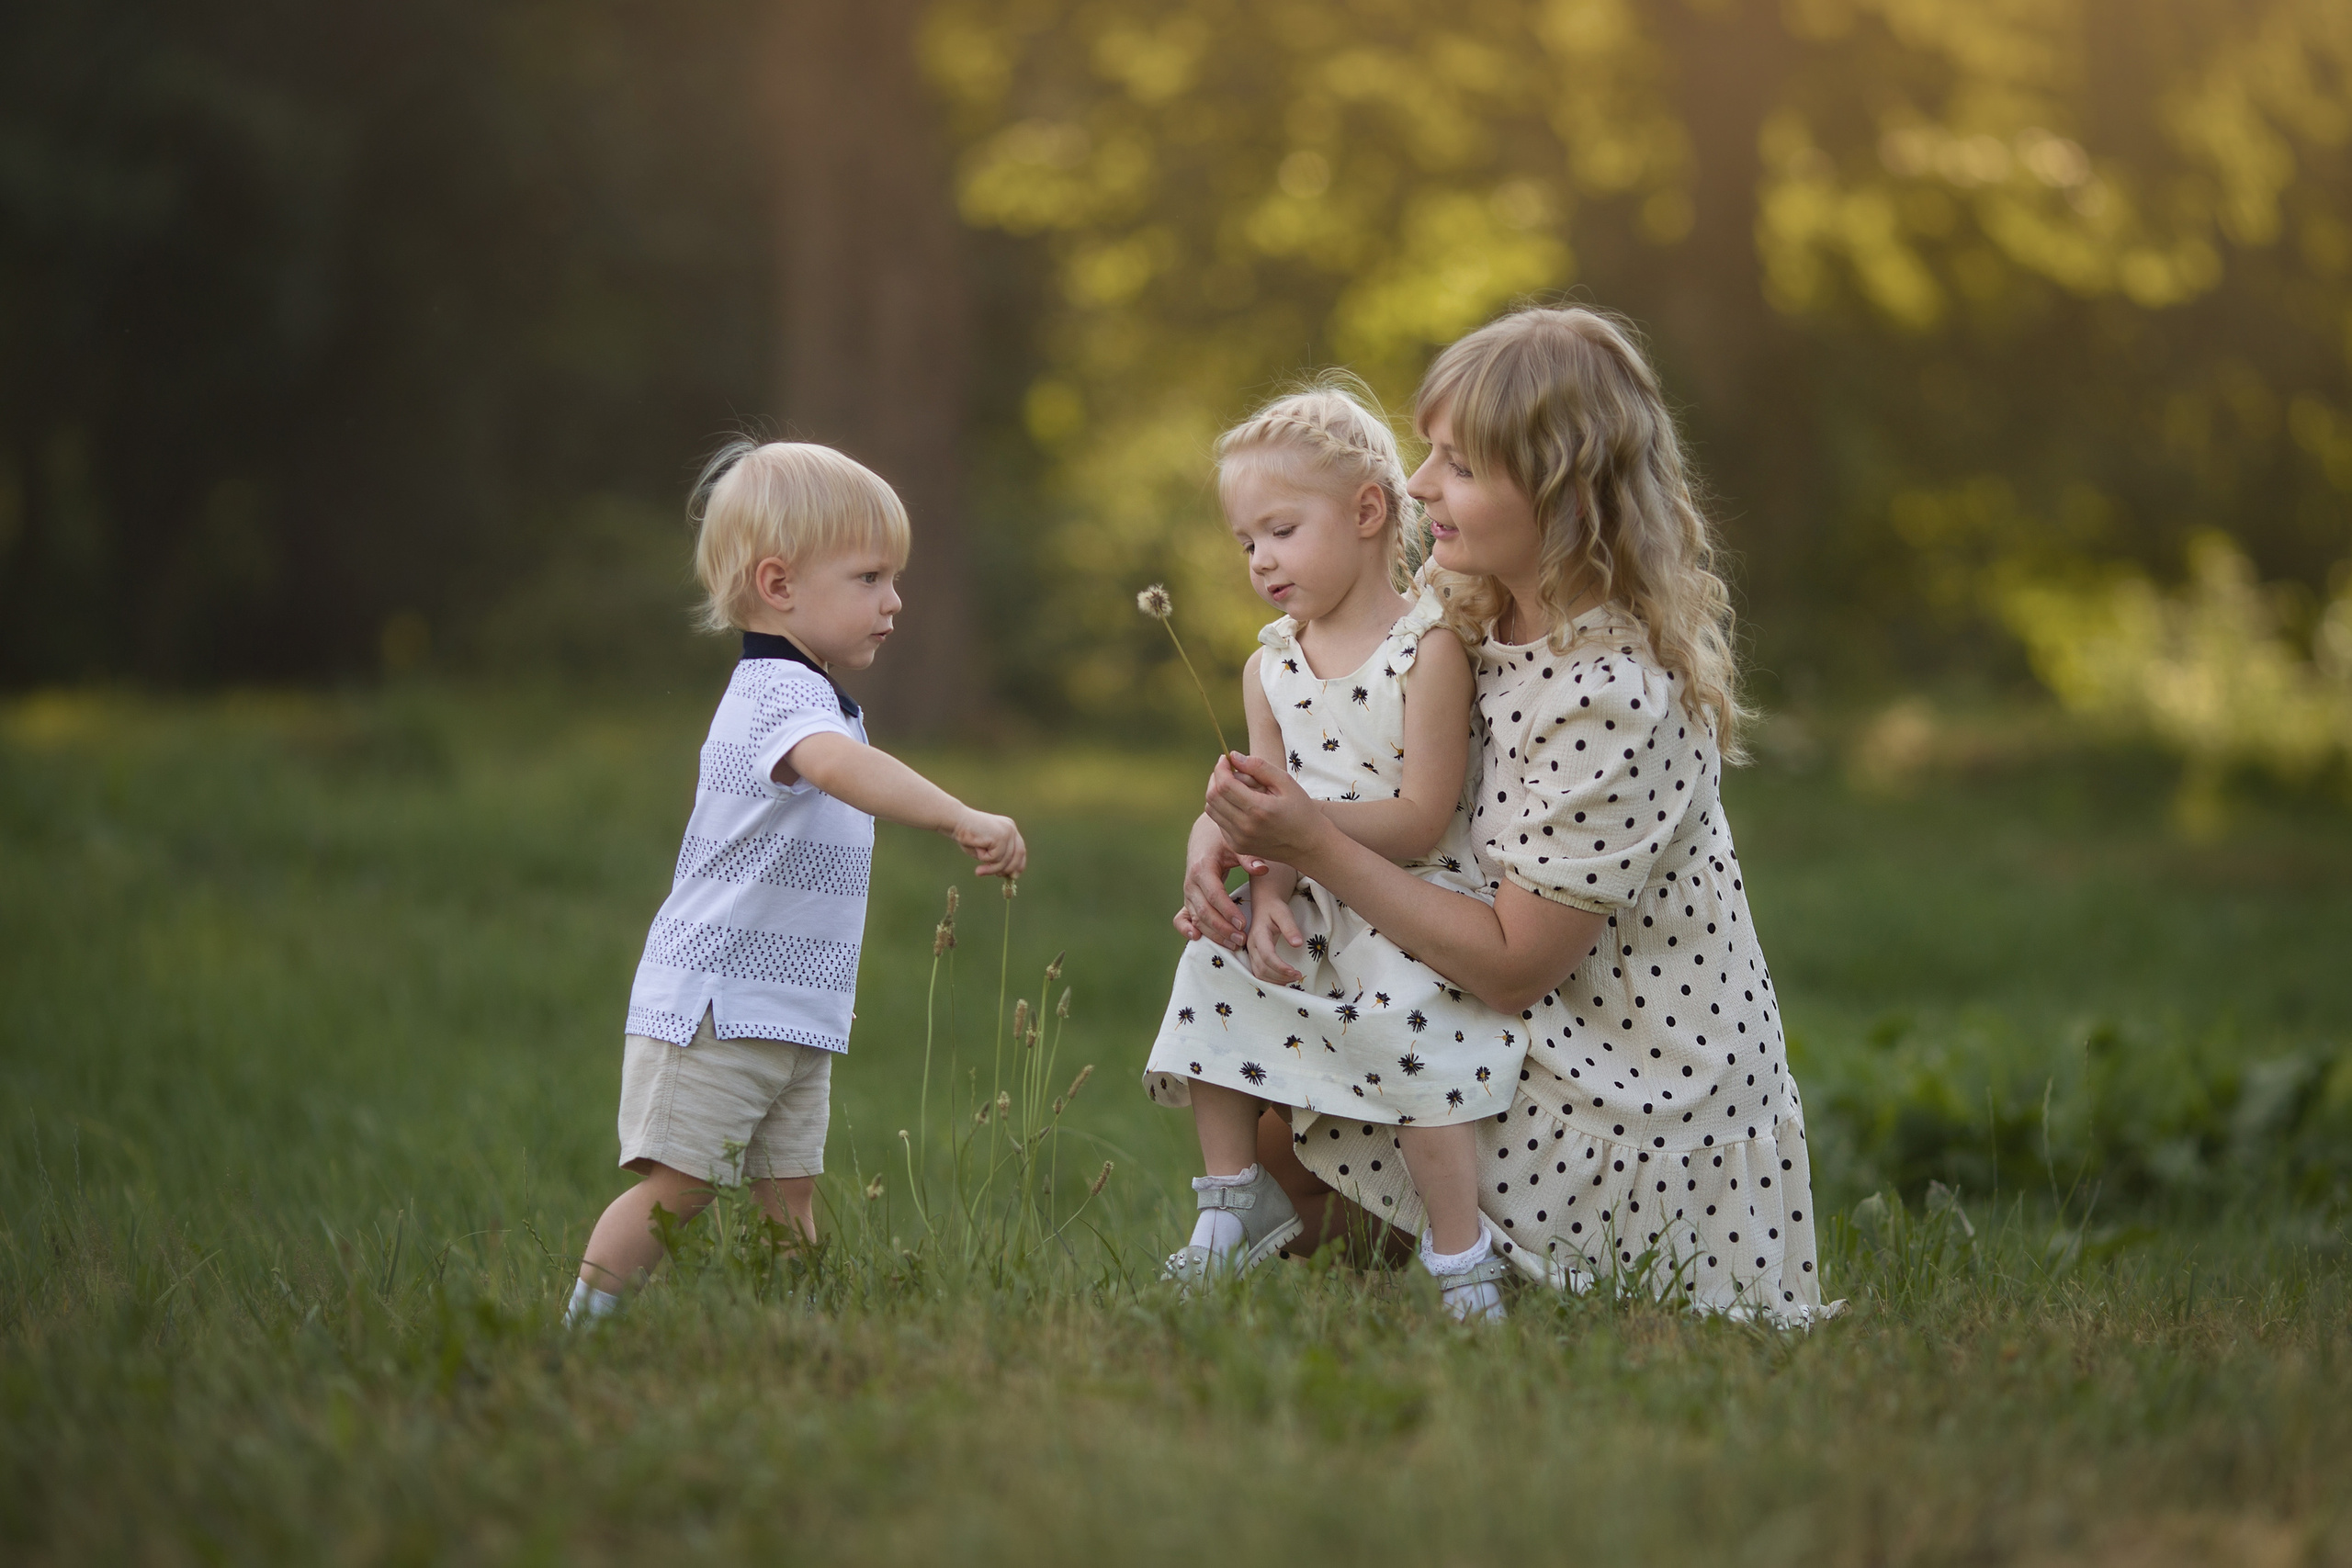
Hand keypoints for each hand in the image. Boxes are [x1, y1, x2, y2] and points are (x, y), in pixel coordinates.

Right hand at [950, 809, 1025, 877]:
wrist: (956, 821)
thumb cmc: (967, 835)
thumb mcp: (986, 850)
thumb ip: (998, 859)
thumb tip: (1010, 874)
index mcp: (1009, 829)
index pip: (1020, 849)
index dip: (1018, 864)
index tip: (1013, 876)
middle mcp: (1011, 828)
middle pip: (1018, 854)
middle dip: (1007, 868)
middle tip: (996, 877)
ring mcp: (1007, 831)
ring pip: (1006, 859)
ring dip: (992, 868)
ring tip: (979, 869)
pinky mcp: (1001, 836)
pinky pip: (996, 857)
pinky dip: (985, 858)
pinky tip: (977, 848)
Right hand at [1180, 814, 1262, 949]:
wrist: (1204, 836)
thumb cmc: (1222, 839)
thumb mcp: (1235, 844)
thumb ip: (1249, 857)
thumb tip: (1262, 869)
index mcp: (1202, 868)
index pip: (1214, 895)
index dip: (1227, 911)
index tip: (1242, 924)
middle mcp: (1191, 883)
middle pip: (1204, 911)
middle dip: (1223, 928)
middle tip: (1242, 939)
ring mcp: (1188, 893)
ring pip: (1197, 918)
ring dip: (1214, 933)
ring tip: (1234, 944)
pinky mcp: (1188, 899)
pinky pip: (1182, 917)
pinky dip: (1186, 929)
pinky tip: (1197, 938)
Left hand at [1204, 752, 1331, 867]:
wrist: (1309, 845)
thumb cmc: (1301, 811)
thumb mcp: (1286, 782)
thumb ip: (1259, 767)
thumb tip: (1233, 756)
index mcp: (1258, 809)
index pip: (1224, 785)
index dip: (1220, 768)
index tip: (1225, 758)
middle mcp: (1245, 827)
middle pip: (1213, 797)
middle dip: (1216, 778)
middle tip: (1228, 771)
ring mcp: (1239, 840)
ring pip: (1211, 810)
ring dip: (1217, 793)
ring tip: (1235, 787)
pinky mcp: (1237, 846)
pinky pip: (1219, 822)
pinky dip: (1223, 808)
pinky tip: (1240, 804)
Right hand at [1244, 896, 1305, 985]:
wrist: (1264, 906)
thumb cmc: (1274, 909)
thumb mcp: (1284, 914)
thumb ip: (1290, 928)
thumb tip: (1297, 944)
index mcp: (1258, 935)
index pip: (1267, 956)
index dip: (1280, 967)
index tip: (1295, 972)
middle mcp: (1251, 946)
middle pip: (1262, 969)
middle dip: (1280, 976)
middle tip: (1298, 976)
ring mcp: (1251, 953)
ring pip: (1259, 974)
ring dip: (1276, 981)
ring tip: (1293, 978)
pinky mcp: (1253, 957)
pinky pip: (1259, 973)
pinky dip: (1271, 980)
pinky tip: (1283, 979)